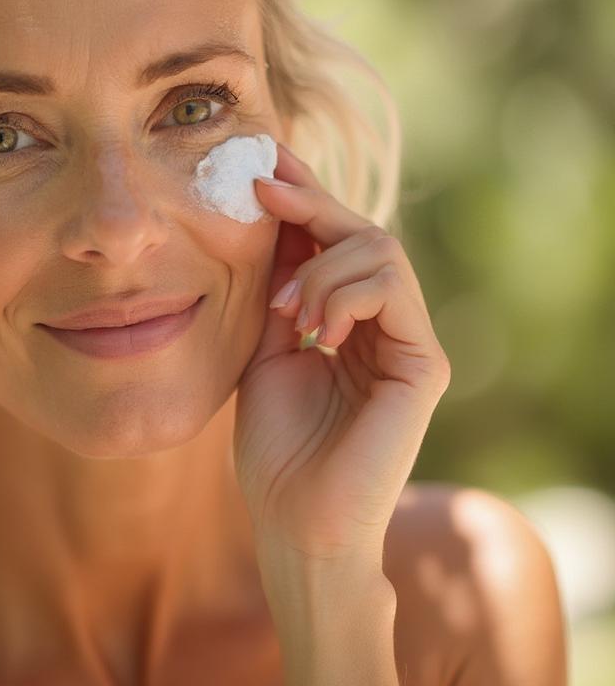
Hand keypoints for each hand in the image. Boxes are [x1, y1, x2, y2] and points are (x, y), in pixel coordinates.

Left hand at [232, 142, 450, 564]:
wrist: (293, 521)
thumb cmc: (274, 447)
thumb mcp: (262, 348)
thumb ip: (276, 289)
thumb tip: (269, 216)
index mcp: (349, 322)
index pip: (333, 245)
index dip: (302, 200)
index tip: (260, 164)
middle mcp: (386, 326)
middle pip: (361, 235)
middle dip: (310, 203)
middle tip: (261, 186)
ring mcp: (409, 343)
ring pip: (379, 251)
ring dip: (318, 266)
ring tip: (284, 309)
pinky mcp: (425, 364)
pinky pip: (392, 288)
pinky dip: (344, 292)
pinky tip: (313, 327)